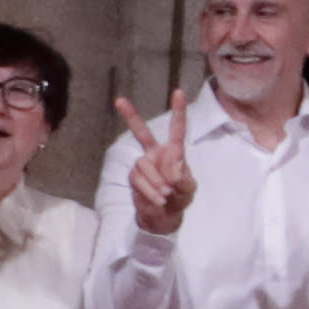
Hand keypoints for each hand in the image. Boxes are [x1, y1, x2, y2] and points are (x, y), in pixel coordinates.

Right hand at [121, 100, 195, 237]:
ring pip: (144, 164)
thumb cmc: (180, 198)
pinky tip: (158, 199)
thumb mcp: (189, 190)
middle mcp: (156, 154)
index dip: (178, 111)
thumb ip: (184, 180)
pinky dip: (150, 190)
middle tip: (119, 100)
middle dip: (131, 116)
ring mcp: (143, 164)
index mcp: (174, 152)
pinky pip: (139, 179)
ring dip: (157, 181)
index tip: (178, 92)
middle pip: (142, 133)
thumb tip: (173, 170)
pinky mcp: (134, 176)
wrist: (164, 217)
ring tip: (166, 194)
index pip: (177, 129)